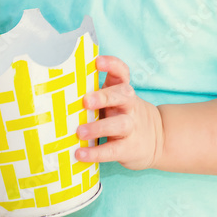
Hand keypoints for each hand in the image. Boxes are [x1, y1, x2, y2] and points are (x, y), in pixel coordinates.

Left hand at [75, 55, 163, 170]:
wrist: (158, 139)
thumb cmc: (123, 115)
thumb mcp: (115, 101)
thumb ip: (95, 96)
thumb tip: (57, 92)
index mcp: (122, 91)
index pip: (122, 73)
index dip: (112, 65)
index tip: (97, 61)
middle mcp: (129, 106)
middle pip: (123, 95)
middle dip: (105, 96)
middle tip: (86, 101)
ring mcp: (131, 127)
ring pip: (120, 124)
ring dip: (99, 127)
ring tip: (80, 132)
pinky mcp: (129, 148)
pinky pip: (113, 150)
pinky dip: (96, 153)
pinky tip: (80, 154)